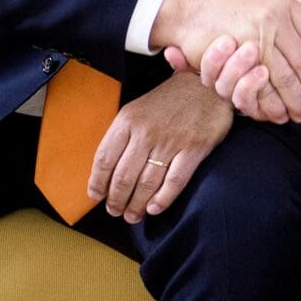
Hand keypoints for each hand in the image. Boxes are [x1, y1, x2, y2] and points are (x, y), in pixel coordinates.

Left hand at [85, 73, 232, 223]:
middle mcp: (146, 132)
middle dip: (116, 200)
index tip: (96, 196)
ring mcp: (171, 141)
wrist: (205, 84)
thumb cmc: (169, 101)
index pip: (104, 159)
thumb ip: (123, 136)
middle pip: (123, 176)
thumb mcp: (138, 109)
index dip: (97, 182)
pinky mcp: (194, 149)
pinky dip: (162, 199)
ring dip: (136, 205)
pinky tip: (154, 208)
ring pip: (146, 183)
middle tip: (115, 211)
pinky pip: (174, 182)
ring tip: (132, 215)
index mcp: (128, 120)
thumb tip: (107, 170)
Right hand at [151, 0, 300, 121]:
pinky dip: (274, 104)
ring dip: (298, 101)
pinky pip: (264, 88)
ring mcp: (256, 37)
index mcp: (285, 3)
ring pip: (288, 79)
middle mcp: (274, 18)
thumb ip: (300, 18)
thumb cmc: (235, 9)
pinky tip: (281, 113)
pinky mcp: (238, 57)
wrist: (193, 10)